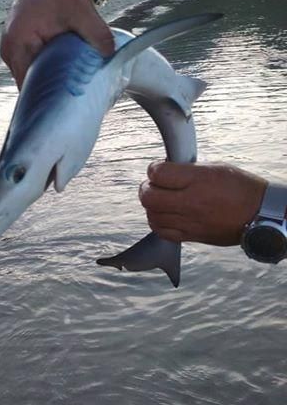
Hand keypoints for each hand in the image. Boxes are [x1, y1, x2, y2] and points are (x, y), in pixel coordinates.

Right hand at [0, 0, 114, 88]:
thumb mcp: (81, 10)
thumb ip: (97, 34)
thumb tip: (110, 56)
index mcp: (18, 42)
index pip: (27, 83)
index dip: (46, 96)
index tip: (67, 104)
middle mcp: (9, 49)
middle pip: (28, 83)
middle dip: (49, 91)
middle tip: (74, 98)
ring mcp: (12, 49)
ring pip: (30, 76)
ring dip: (48, 81)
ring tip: (70, 88)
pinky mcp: (19, 48)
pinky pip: (31, 67)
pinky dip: (46, 71)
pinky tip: (64, 74)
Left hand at [139, 161, 266, 245]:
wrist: (259, 214)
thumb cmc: (241, 189)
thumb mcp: (215, 168)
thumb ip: (187, 170)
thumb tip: (167, 172)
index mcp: (197, 180)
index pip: (158, 173)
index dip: (154, 169)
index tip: (158, 170)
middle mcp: (191, 202)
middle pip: (149, 197)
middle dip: (146, 189)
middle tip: (153, 186)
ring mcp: (189, 221)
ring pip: (152, 216)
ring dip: (151, 207)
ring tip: (159, 201)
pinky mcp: (191, 236)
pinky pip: (162, 232)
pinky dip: (157, 223)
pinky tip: (163, 216)